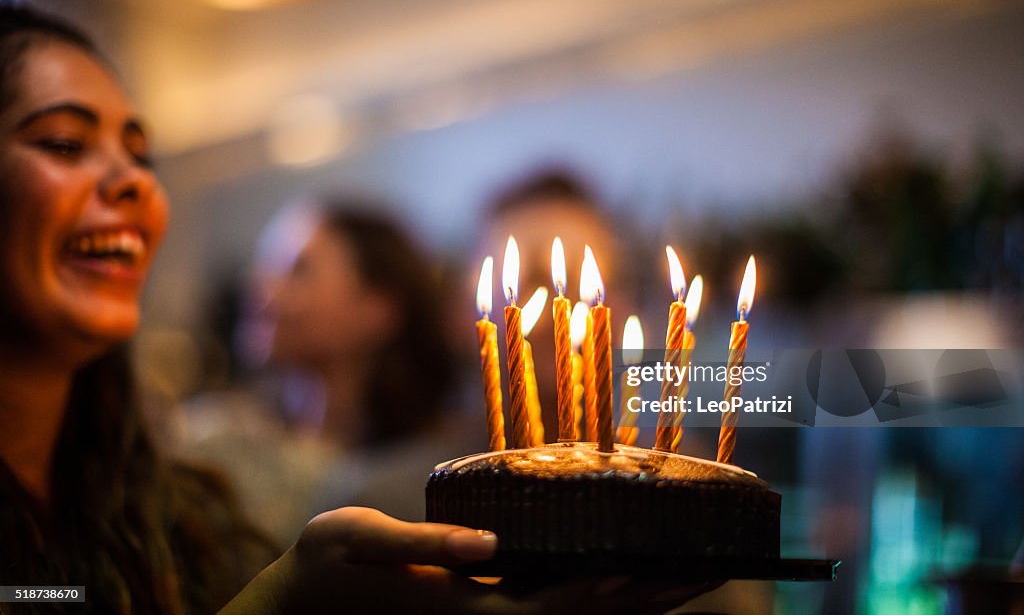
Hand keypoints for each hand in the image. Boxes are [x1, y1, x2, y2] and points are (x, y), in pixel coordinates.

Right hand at [221, 507, 719, 613]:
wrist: (295, 607)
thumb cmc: (323, 569)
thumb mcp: (362, 542)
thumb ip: (426, 543)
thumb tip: (490, 544)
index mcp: (470, 610)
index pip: (560, 604)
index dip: (613, 587)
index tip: (664, 567)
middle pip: (585, 612)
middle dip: (647, 594)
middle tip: (707, 568)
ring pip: (574, 609)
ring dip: (630, 593)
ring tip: (682, 571)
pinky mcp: (476, 603)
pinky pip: (547, 598)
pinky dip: (591, 588)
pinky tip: (615, 568)